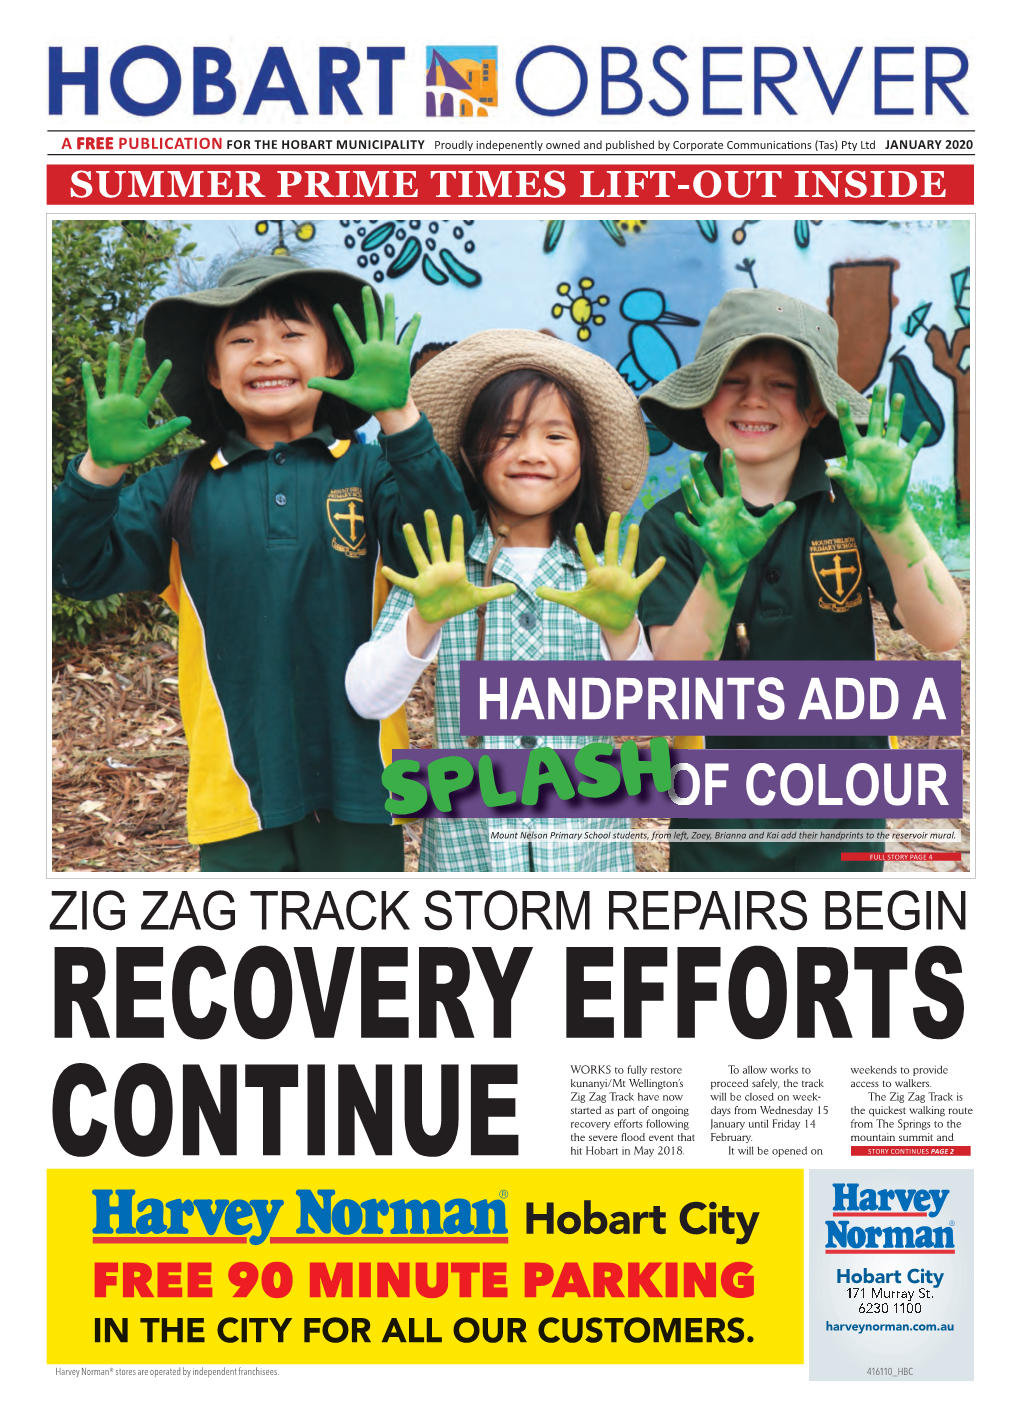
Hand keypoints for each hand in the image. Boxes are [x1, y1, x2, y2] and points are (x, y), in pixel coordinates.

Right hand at [83, 339, 190, 468]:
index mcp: (140, 409)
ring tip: (114, 344)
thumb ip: (168, 429)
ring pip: (112, 377)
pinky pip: (92, 390)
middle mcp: (126, 402)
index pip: (152, 388)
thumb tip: (189, 419)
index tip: (168, 362)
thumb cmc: (132, 451)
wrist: (111, 459)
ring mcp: (110, 403)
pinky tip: (86, 364)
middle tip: (141, 340)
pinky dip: (88, 378)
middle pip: (131, 375)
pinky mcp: (96, 409)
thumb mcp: (152, 441)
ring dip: (112, 361)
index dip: (159, 376)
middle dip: (135, 358)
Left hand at [308, 288, 420, 414]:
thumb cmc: (368, 400)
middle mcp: (374, 349)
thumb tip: (309, 383)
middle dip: (367, 305)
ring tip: (389, 294)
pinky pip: (408, 338)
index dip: (343, 320)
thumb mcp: (347, 392)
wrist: (388, 407)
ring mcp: (388, 351)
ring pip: (388, 325)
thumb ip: (329, 385)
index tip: (335, 305)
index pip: (349, 333)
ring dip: (389, 310)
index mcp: (360, 355)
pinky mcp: (401, 356)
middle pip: (370, 322)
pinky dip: (413, 326)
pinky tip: (417, 314)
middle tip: (364, 288)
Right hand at [382, 511, 516, 623]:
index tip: (456, 517)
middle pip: (435, 545)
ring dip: (413, 543)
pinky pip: (405, 581)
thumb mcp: (478, 598)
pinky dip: (396, 577)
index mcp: (454, 568)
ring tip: (407, 526)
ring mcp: (427, 577)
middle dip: (433, 529)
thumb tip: (515, 588)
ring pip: (419, 556)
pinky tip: (385, 570)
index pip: (456, 547)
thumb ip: (495, 592)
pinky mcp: (418, 588)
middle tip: (429, 511)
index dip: (457, 533)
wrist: (439, 615)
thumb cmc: (457, 603)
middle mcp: (439, 568)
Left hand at [535, 511, 664, 631]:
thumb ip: (557, 595)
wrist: (612, 623)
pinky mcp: (634, 589)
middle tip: (615, 513)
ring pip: (629, 557)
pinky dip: (654, 570)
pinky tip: (661, 559)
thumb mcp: (574, 603)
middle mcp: (610, 572)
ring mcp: (624, 579)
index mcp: (595, 575)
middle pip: (611, 548)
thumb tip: (537, 591)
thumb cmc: (594, 609)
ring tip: (635, 526)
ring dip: (632, 543)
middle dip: (613, 531)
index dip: (583, 541)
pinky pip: (646, 578)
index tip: (580, 525)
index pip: (588, 554)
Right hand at [675, 449, 793, 586]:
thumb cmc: (747, 543)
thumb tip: (792, 506)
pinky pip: (692, 529)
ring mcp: (709, 523)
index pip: (731, 483)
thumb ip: (775, 517)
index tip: (728, 450)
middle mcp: (718, 510)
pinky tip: (679, 515)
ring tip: (684, 478)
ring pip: (696, 504)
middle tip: (694, 456)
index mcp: (733, 505)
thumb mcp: (764, 529)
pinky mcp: (704, 537)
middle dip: (700, 473)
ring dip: (690, 492)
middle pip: (707, 488)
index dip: (730, 467)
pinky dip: (685, 524)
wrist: (736, 563)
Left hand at [831, 385, 929, 533]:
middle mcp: (873, 446)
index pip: (849, 429)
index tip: (840, 400)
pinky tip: (925, 424)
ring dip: (896, 412)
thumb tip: (829, 472)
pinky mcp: (903, 459)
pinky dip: (919, 436)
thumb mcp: (851, 486)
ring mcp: (889, 451)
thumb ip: (842, 477)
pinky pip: (913, 445)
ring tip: (899, 396)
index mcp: (857, 450)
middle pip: (874, 420)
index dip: (845, 415)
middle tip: (879, 386)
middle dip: (876, 403)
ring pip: (893, 427)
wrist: (880, 507)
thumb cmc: (861, 496)